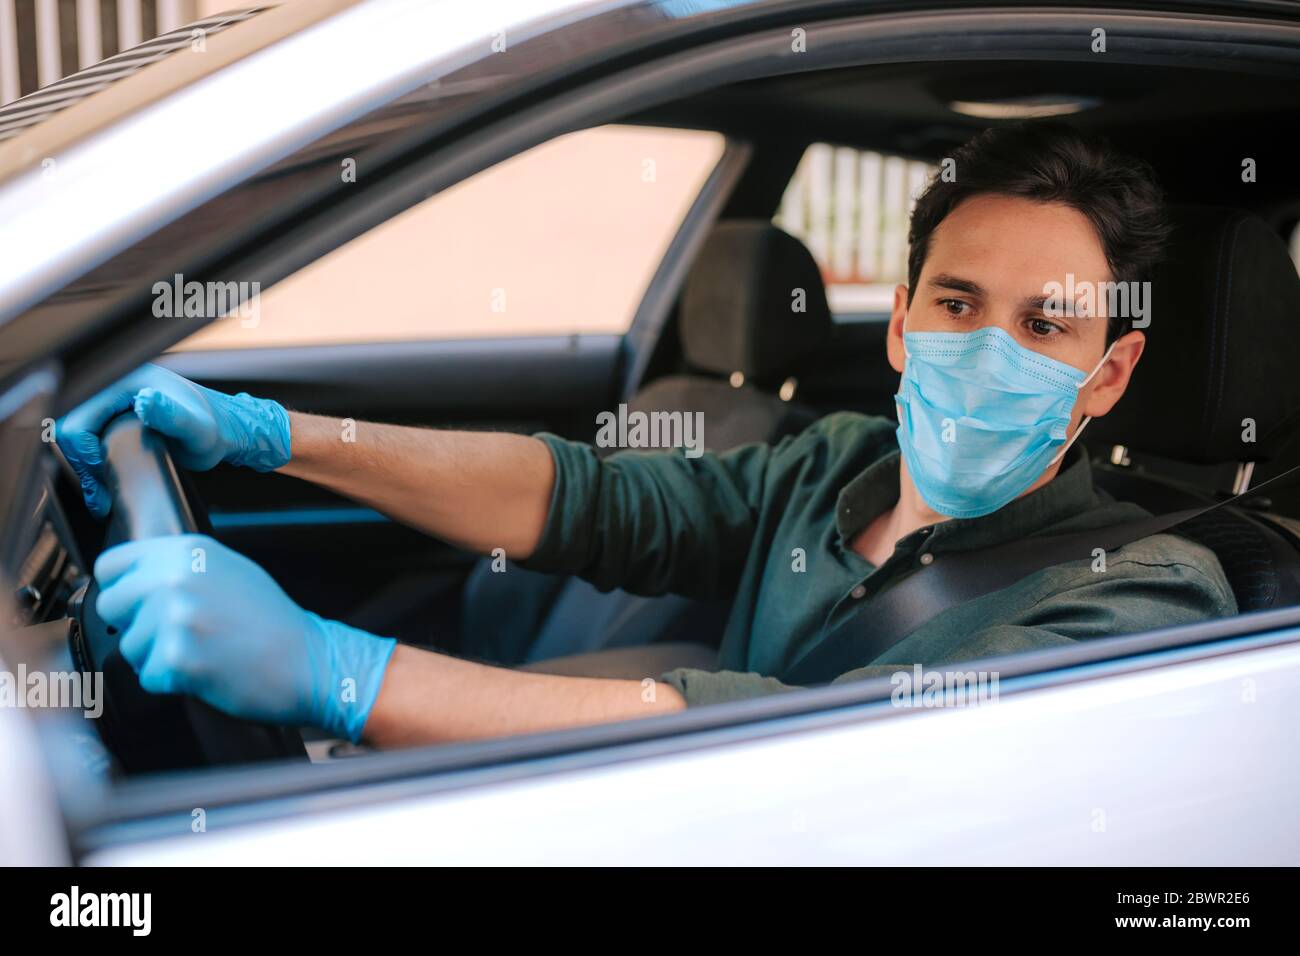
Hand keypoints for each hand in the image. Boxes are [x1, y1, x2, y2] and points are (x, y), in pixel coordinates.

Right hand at [57, 364, 290, 516]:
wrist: (226, 431)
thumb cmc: (217, 428)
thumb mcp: (197, 427)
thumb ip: (172, 416)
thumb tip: (145, 402)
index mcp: (127, 381)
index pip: (78, 416)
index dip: (83, 450)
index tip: (103, 472)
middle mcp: (115, 387)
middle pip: (71, 428)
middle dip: (82, 465)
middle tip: (102, 494)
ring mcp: (113, 403)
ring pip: (77, 438)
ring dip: (85, 470)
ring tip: (103, 497)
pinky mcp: (115, 418)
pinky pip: (89, 442)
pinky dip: (92, 467)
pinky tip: (103, 488)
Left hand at [94, 534, 396, 741]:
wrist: (308, 662)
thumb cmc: (273, 623)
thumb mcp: (230, 571)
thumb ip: (181, 567)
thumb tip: (135, 577)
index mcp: (188, 551)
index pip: (111, 564)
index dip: (123, 587)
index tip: (139, 603)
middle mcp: (176, 577)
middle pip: (111, 605)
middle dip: (136, 625)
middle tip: (176, 634)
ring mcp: (175, 617)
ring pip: (128, 646)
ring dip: (156, 657)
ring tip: (201, 653)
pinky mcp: (176, 658)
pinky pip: (148, 677)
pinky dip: (172, 682)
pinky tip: (205, 671)